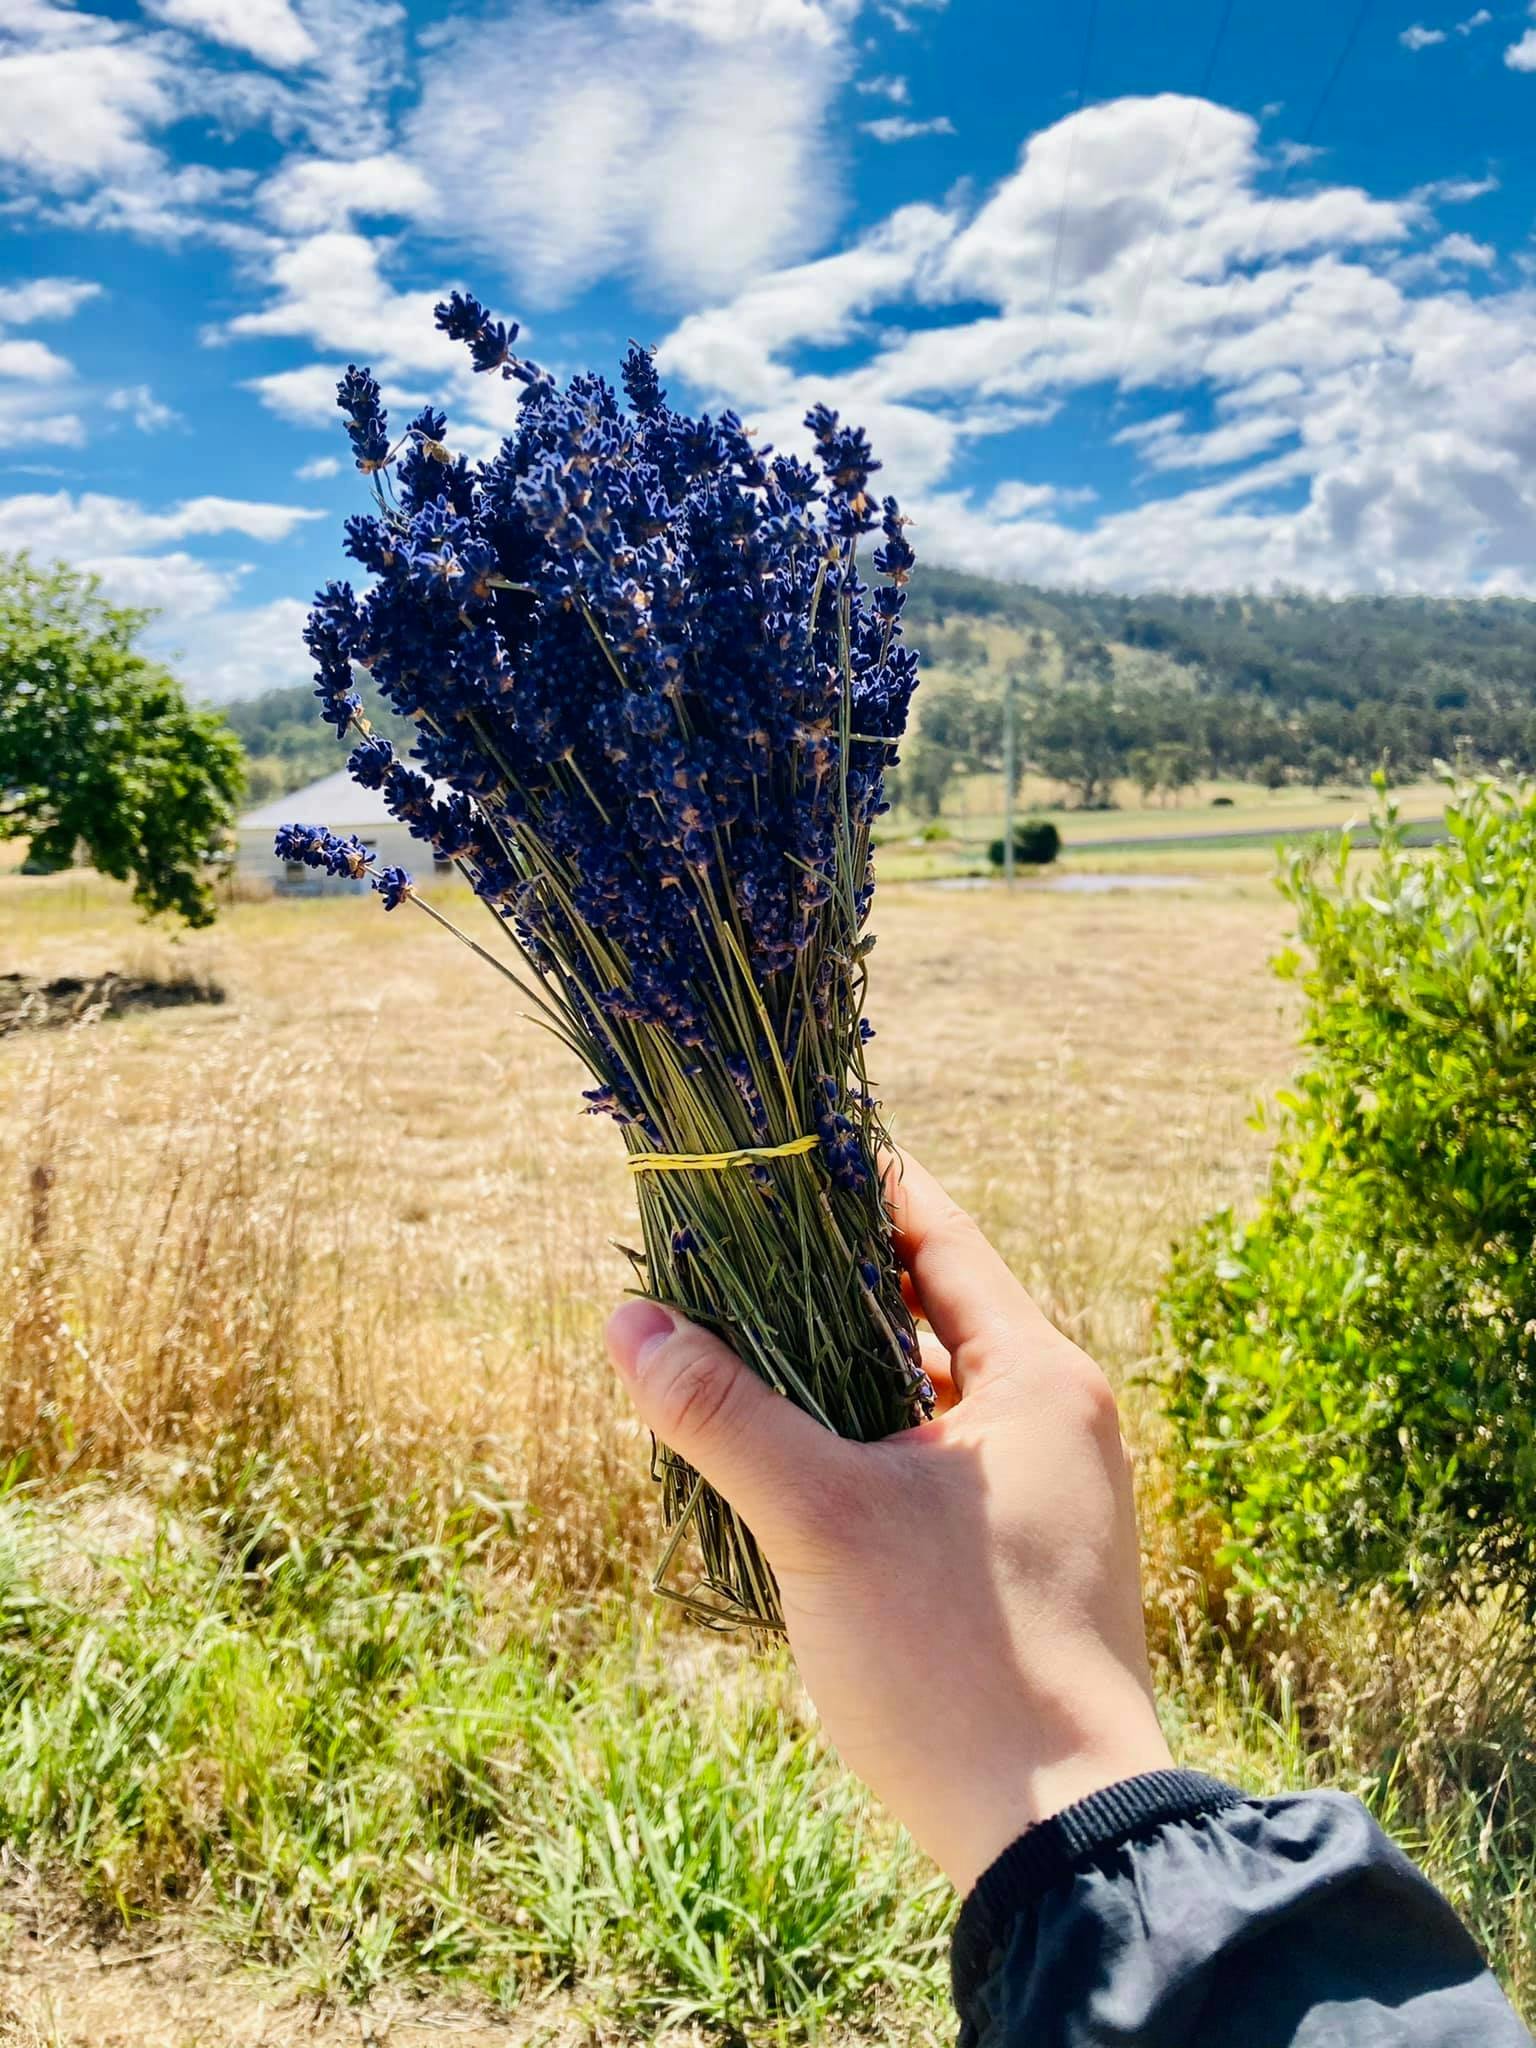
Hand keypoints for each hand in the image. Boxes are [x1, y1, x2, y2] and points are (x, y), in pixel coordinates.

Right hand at [605, 1152, 1171, 1895]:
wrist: (1064, 1836)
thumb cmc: (953, 1662)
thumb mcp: (821, 1522)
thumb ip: (723, 1413)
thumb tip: (627, 1319)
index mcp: (1037, 1377)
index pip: (937, 1233)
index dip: (851, 1185)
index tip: (767, 1154)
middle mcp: (1057, 1416)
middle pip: (929, 1308)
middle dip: (823, 1283)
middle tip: (723, 1255)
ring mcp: (1050, 1489)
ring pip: (928, 1390)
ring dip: (840, 1369)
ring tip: (738, 1348)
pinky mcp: (1028, 1555)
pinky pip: (936, 1459)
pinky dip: (868, 1439)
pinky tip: (793, 1459)